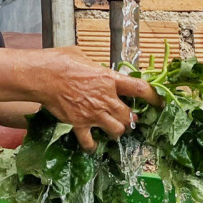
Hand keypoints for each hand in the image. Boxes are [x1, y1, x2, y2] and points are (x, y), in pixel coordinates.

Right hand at [29, 47, 160, 150]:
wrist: (42, 76)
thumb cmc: (60, 62)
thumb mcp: (83, 57)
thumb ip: (96, 67)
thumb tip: (96, 68)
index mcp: (109, 79)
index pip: (141, 89)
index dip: (154, 97)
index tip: (160, 101)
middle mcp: (105, 98)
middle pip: (129, 116)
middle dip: (132, 119)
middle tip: (130, 118)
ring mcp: (93, 113)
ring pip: (117, 131)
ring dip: (117, 131)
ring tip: (114, 129)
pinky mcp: (79, 124)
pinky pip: (90, 142)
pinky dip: (93, 146)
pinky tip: (93, 145)